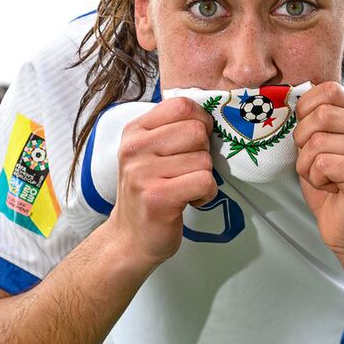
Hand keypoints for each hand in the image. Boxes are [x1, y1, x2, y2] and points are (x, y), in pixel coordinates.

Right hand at [104, 97, 215, 267]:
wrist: (131, 237)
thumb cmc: (148, 192)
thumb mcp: (150, 153)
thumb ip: (173, 130)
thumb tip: (212, 116)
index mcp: (135, 131)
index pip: (182, 105)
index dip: (200, 122)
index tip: (194, 144)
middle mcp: (135, 148)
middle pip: (197, 131)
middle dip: (203, 153)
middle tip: (188, 171)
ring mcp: (143, 172)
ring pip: (204, 159)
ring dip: (204, 177)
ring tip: (184, 188)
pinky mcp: (158, 197)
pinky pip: (204, 181)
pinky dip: (207, 194)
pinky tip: (190, 200)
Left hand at [293, 82, 343, 256]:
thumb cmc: (331, 188)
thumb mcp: (318, 145)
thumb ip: (313, 120)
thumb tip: (290, 98)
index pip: (329, 90)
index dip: (306, 110)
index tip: (309, 137)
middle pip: (321, 115)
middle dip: (303, 142)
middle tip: (316, 164)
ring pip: (318, 141)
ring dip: (308, 166)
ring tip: (325, 179)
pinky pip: (323, 163)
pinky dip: (316, 179)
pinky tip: (332, 189)